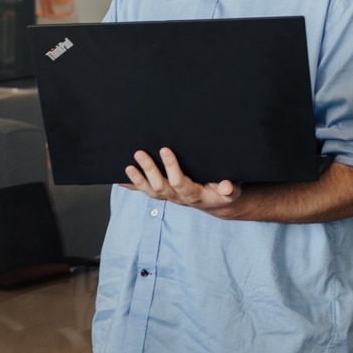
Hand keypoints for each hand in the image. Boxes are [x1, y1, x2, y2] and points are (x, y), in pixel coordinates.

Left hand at [121, 147, 241, 213]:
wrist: (217, 202)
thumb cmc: (223, 193)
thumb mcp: (232, 192)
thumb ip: (230, 190)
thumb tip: (226, 186)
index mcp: (194, 195)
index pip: (179, 182)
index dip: (171, 168)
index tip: (165, 150)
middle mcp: (178, 197)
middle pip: (160, 187)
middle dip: (149, 170)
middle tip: (140, 153)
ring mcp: (169, 196)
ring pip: (150, 191)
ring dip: (138, 179)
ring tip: (128, 166)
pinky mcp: (164, 193)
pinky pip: (146, 191)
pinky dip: (133, 186)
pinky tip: (121, 179)